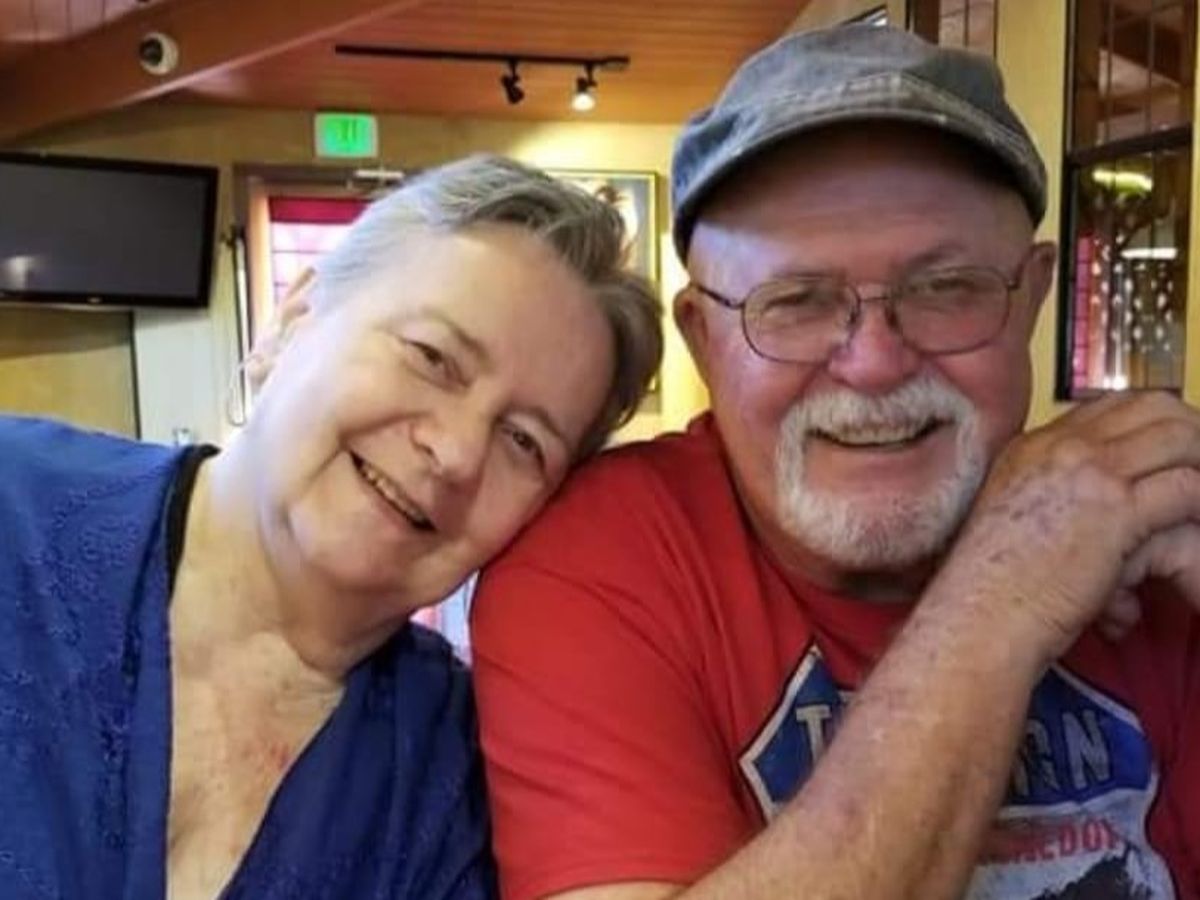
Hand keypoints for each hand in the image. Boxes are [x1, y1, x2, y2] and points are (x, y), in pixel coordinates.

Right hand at [936, 391, 1199, 661]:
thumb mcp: (1012, 520)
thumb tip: (1103, 508)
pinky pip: (1187, 487)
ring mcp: (1087, 470)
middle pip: (1151, 406)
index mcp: (1030, 446)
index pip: (1109, 406)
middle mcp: (1059, 446)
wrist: (978, 615)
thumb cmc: (989, 588)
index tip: (1172, 448)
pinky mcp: (1115, 507)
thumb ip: (1052, 497)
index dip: (1151, 422)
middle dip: (1190, 431)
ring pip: (1179, 437)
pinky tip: (1197, 525)